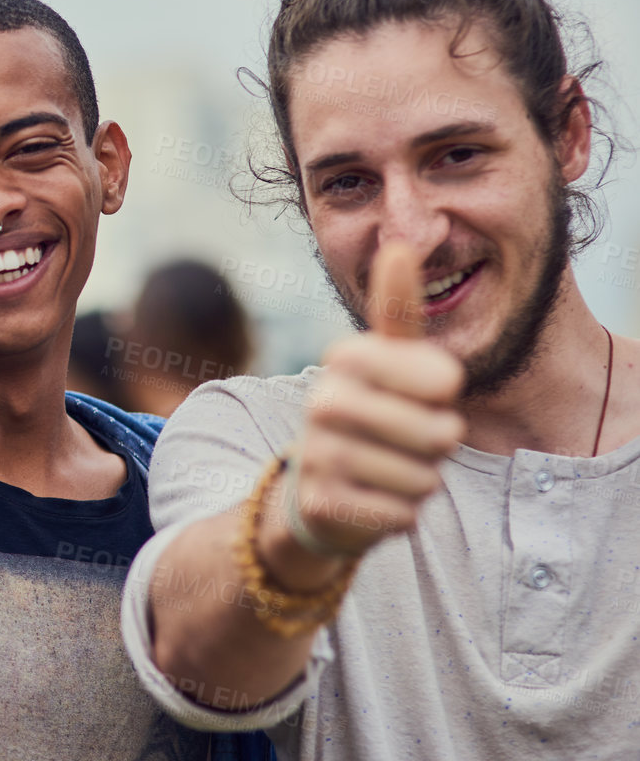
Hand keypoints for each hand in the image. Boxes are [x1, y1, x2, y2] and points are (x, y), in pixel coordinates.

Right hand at [270, 244, 465, 567]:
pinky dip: (400, 513)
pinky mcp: (323, 505)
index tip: (421, 392)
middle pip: (440, 433)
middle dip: (437, 444)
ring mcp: (318, 455)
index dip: (446, 393)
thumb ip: (396, 309)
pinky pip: (404, 514)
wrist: (315, 488)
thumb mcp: (385, 361)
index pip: (443, 377)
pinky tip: (372, 500)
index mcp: (345, 359)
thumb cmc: (370, 414)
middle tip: (405, 440)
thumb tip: (400, 246)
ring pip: (424, 477)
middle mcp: (323, 402)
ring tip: (386, 468)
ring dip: (420, 480)